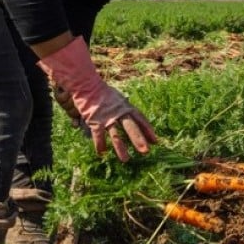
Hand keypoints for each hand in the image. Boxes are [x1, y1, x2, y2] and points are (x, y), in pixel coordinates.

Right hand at [37, 37, 156, 160]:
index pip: (140, 119)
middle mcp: (119, 112)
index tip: (156, 141)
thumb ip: (124, 107)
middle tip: (146, 152)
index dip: (148, 130)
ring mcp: (107, 117)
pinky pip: (98, 135)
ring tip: (126, 160)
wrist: (87, 84)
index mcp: (126, 106)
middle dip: (139, 140)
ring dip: (121, 148)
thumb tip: (130, 114)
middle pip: (131, 128)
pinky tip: (102, 153)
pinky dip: (100, 144)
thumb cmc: (102, 91)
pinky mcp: (95, 120)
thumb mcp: (118, 98)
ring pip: (116, 134)